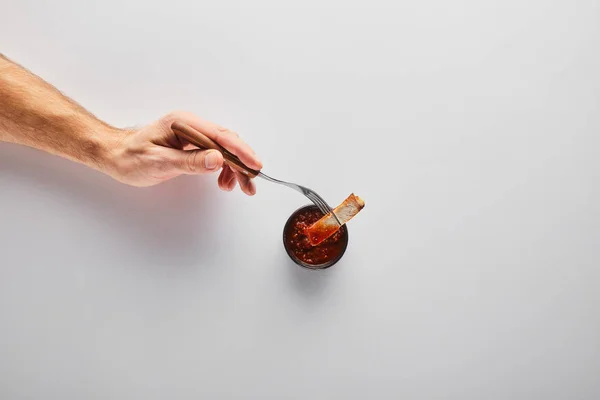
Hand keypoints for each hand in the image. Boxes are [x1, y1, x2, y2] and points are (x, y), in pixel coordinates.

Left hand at [107, 111, 262, 193]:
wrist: (115, 156)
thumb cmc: (131, 158)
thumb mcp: (159, 162)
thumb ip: (190, 161)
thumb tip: (218, 159)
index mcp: (184, 123)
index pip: (220, 136)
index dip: (240, 151)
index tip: (253, 165)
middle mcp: (192, 126)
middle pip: (226, 142)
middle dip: (241, 163)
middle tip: (250, 183)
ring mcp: (193, 135)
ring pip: (224, 149)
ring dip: (234, 168)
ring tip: (237, 187)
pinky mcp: (192, 145)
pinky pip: (215, 154)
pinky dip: (224, 168)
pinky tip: (224, 181)